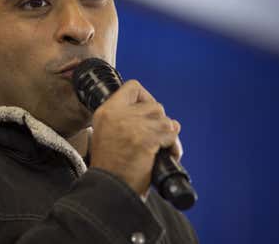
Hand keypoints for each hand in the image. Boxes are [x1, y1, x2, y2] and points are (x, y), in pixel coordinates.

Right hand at [89, 80, 181, 195]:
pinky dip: (173, 146)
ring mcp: (131, 126)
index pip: (132, 87)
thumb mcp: (105, 136)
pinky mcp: (144, 139)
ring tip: (163, 147)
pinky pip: (170, 135)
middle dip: (161, 122)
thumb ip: (124, 121)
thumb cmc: (110, 169)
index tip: (149, 113)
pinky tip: (167, 155)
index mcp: (106, 112)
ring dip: (168, 135)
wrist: (108, 190)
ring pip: (165, 120)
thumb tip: (157, 117)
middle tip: (158, 137)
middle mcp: (117, 115)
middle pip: (154, 105)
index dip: (146, 98)